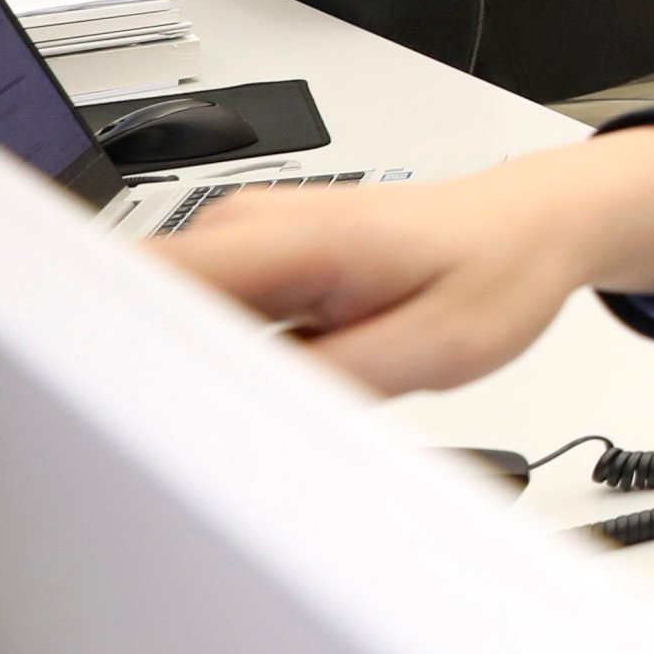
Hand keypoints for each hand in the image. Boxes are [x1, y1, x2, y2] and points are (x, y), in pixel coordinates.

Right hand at [158, 128, 653, 395]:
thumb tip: (249, 416)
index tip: (144, 408)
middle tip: (238, 427)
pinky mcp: (258, 265)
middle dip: (166, 376)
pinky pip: (209, 321)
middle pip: (146, 310)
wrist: (531, 226)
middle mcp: (250, 227)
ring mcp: (247, 243)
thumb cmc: (500, 266)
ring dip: (206, 372)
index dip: (121, 350)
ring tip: (296, 393)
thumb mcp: (437, 349)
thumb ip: (332, 383)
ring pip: (174, 323)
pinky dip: (233, 361)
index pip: (144, 283)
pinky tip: (293, 378)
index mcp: (291, 237)